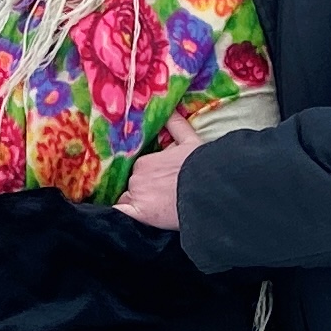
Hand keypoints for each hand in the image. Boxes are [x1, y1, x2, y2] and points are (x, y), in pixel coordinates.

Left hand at [114, 116, 203, 232]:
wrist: (210, 189)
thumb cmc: (202, 167)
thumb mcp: (190, 142)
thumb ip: (176, 126)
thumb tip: (170, 110)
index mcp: (144, 160)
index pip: (138, 172)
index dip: (147, 180)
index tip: (157, 186)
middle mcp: (136, 176)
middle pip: (132, 187)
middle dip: (142, 193)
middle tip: (160, 199)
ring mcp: (137, 194)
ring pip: (129, 202)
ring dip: (137, 206)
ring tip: (155, 211)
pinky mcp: (141, 213)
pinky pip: (122, 215)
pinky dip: (120, 216)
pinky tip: (123, 219)